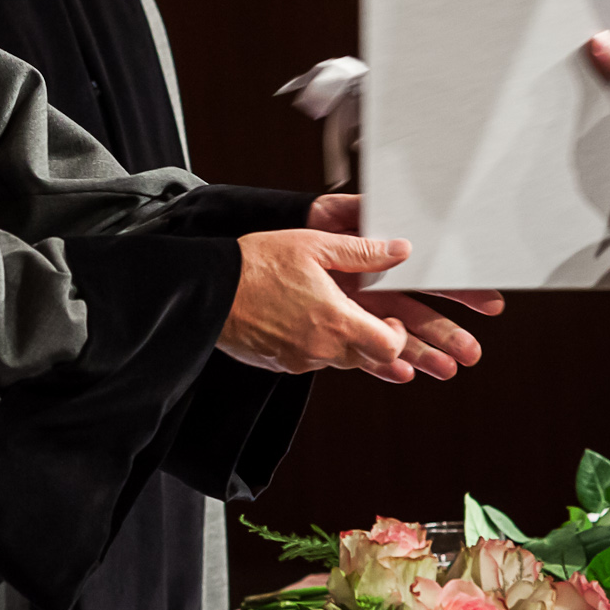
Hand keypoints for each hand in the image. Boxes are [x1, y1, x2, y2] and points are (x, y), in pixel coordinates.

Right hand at [221, 231, 427, 381]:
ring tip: (337, 314)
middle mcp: (321, 349)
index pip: (390, 348)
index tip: (393, 320)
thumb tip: (399, 251)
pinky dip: (321, 345)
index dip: (400, 337)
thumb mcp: (314, 245)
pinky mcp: (282, 364)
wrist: (209, 290)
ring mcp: (300, 360)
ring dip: (349, 343)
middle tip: (377, 321)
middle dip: (379, 342)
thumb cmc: (257, 264)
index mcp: (336, 320)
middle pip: (369, 359)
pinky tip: (309, 320)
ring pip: (341, 361)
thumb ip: (362, 251)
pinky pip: (314, 361)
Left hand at [304, 195, 502, 376]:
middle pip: (422, 314)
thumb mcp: (338, 214)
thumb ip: (368, 219)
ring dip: (424, 355)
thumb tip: (402, 240)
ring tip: (448, 370)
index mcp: (389, 262)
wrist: (274, 251)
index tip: (489, 303)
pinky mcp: (343, 328)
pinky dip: (384, 364)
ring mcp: (364, 312)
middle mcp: (382, 290)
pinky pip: (366, 351)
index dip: (461, 291)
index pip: (431, 277)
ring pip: (401, 337)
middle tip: (471, 352)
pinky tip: (404, 373)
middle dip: (448, 333)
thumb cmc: (311, 227)